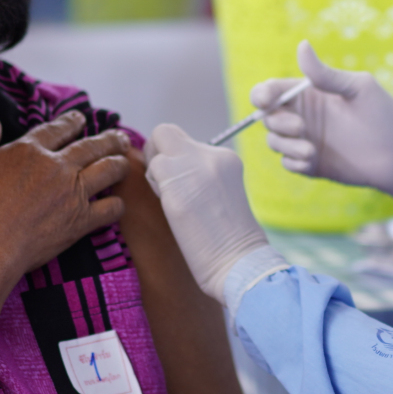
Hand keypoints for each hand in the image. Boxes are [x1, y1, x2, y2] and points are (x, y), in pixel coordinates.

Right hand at [0, 111, 130, 282]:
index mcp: (29, 150)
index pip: (57, 129)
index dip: (71, 122)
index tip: (80, 118)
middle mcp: (57, 168)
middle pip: (91, 146)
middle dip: (108, 138)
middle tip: (119, 136)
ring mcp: (72, 195)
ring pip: (107, 171)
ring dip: (119, 163)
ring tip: (126, 159)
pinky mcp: (79, 222)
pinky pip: (109, 209)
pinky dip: (117, 205)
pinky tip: (119, 203)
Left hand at [143, 124, 271, 301]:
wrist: (239, 261)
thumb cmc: (227, 239)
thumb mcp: (221, 193)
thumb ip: (199, 175)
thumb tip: (168, 169)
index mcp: (226, 158)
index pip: (185, 142)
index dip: (173, 160)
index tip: (179, 185)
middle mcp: (211, 154)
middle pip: (166, 133)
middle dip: (156, 155)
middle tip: (165, 186)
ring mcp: (194, 164)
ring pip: (155, 149)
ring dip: (155, 175)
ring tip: (175, 203)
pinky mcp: (177, 179)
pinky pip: (153, 169)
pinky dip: (155, 187)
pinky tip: (172, 208)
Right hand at [255, 40, 392, 214]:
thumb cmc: (385, 115)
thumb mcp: (358, 88)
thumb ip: (326, 74)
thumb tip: (302, 45)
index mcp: (310, 94)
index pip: (272, 90)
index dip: (261, 93)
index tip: (265, 100)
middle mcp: (303, 117)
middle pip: (268, 117)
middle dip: (276, 121)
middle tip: (300, 126)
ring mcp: (306, 141)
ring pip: (274, 142)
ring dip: (285, 145)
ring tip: (310, 150)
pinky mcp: (311, 165)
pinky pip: (288, 164)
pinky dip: (293, 162)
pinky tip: (310, 161)